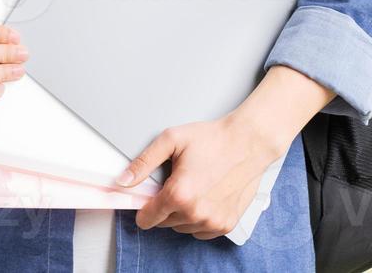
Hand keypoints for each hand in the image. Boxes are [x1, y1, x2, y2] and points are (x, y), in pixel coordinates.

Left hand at [114, 111, 284, 239]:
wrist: (248, 142)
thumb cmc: (213, 139)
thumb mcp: (172, 140)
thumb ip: (143, 163)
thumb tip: (122, 181)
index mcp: (179, 194)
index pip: (147, 219)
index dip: (143, 207)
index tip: (148, 197)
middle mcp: (195, 213)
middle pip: (163, 222)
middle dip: (164, 206)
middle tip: (177, 182)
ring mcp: (212, 222)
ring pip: (182, 227)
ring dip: (181, 213)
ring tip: (193, 187)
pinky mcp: (226, 225)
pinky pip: (200, 231)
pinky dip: (198, 219)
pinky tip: (204, 197)